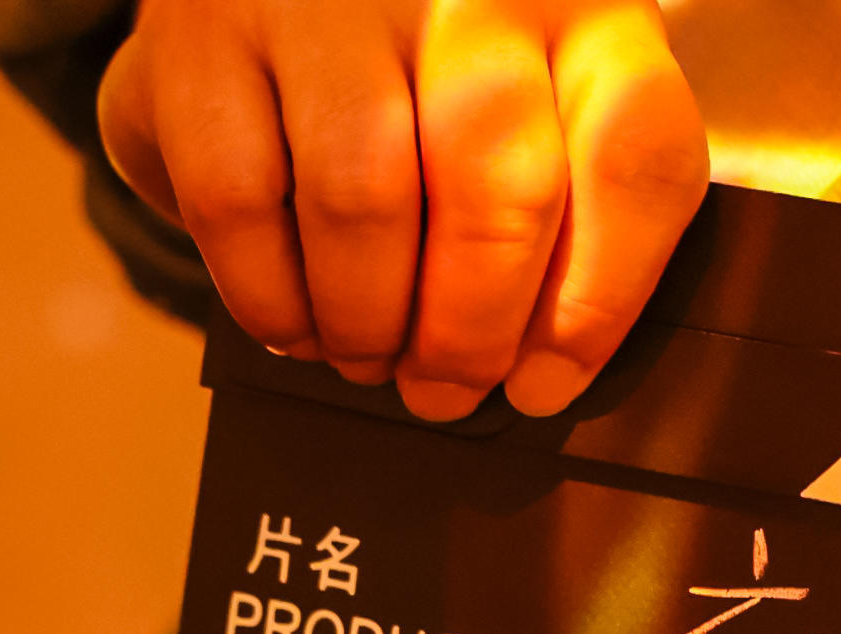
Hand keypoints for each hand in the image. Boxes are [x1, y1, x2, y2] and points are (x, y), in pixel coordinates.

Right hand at [99, 0, 708, 418]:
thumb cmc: (432, 82)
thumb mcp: (538, 116)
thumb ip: (569, 224)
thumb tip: (538, 375)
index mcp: (587, 10)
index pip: (635, 156)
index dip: (597, 302)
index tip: (542, 385)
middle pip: (499, 188)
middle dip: (470, 333)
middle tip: (444, 389)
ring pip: (364, 201)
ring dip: (368, 321)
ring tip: (369, 357)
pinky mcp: (205, 32)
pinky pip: (239, 200)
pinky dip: (271, 295)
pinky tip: (295, 320)